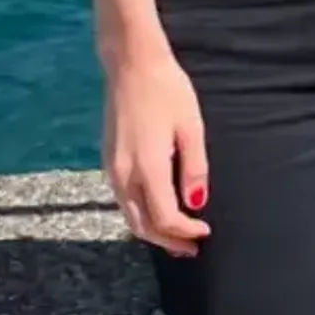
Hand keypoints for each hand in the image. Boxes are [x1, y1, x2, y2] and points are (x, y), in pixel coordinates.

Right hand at [102, 40, 209, 255]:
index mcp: (147, 167)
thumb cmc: (167, 91)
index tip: (206, 233)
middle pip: (142, 225)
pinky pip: (122, 200)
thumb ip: (194, 169)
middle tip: (193, 248)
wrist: (131, 65)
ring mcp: (112, 169)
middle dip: (168, 241)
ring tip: (177, 238)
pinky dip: (139, 215)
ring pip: (129, 215)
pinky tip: (156, 213)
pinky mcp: (108, 161)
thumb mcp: (191, 128)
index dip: (185, 232)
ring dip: (152, 232)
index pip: (165, 217)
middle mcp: (123, 174)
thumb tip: (196, 204)